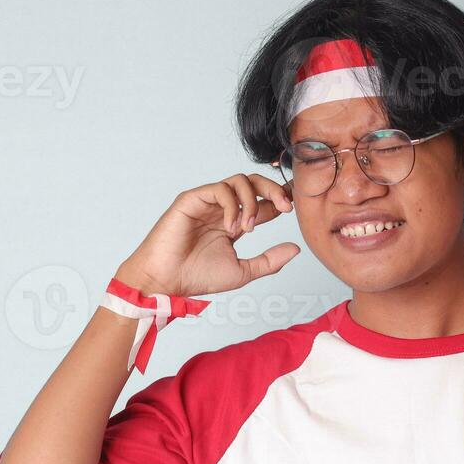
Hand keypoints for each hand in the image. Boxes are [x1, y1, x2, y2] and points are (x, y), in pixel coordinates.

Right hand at [118, 172, 298, 296]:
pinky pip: (219, 189)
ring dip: (252, 201)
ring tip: (250, 227)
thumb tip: (297, 249)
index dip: (281, 199)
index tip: (297, 204)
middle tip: (286, 206)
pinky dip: (232, 205)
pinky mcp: (192, 199)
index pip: (263, 202)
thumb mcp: (243, 272)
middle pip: (254, 183)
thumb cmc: (197, 277)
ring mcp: (207, 202)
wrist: (166, 282)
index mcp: (234, 222)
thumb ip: (270, 261)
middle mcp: (222, 208)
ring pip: (239, 181)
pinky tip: (231, 227)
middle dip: (274, 190)